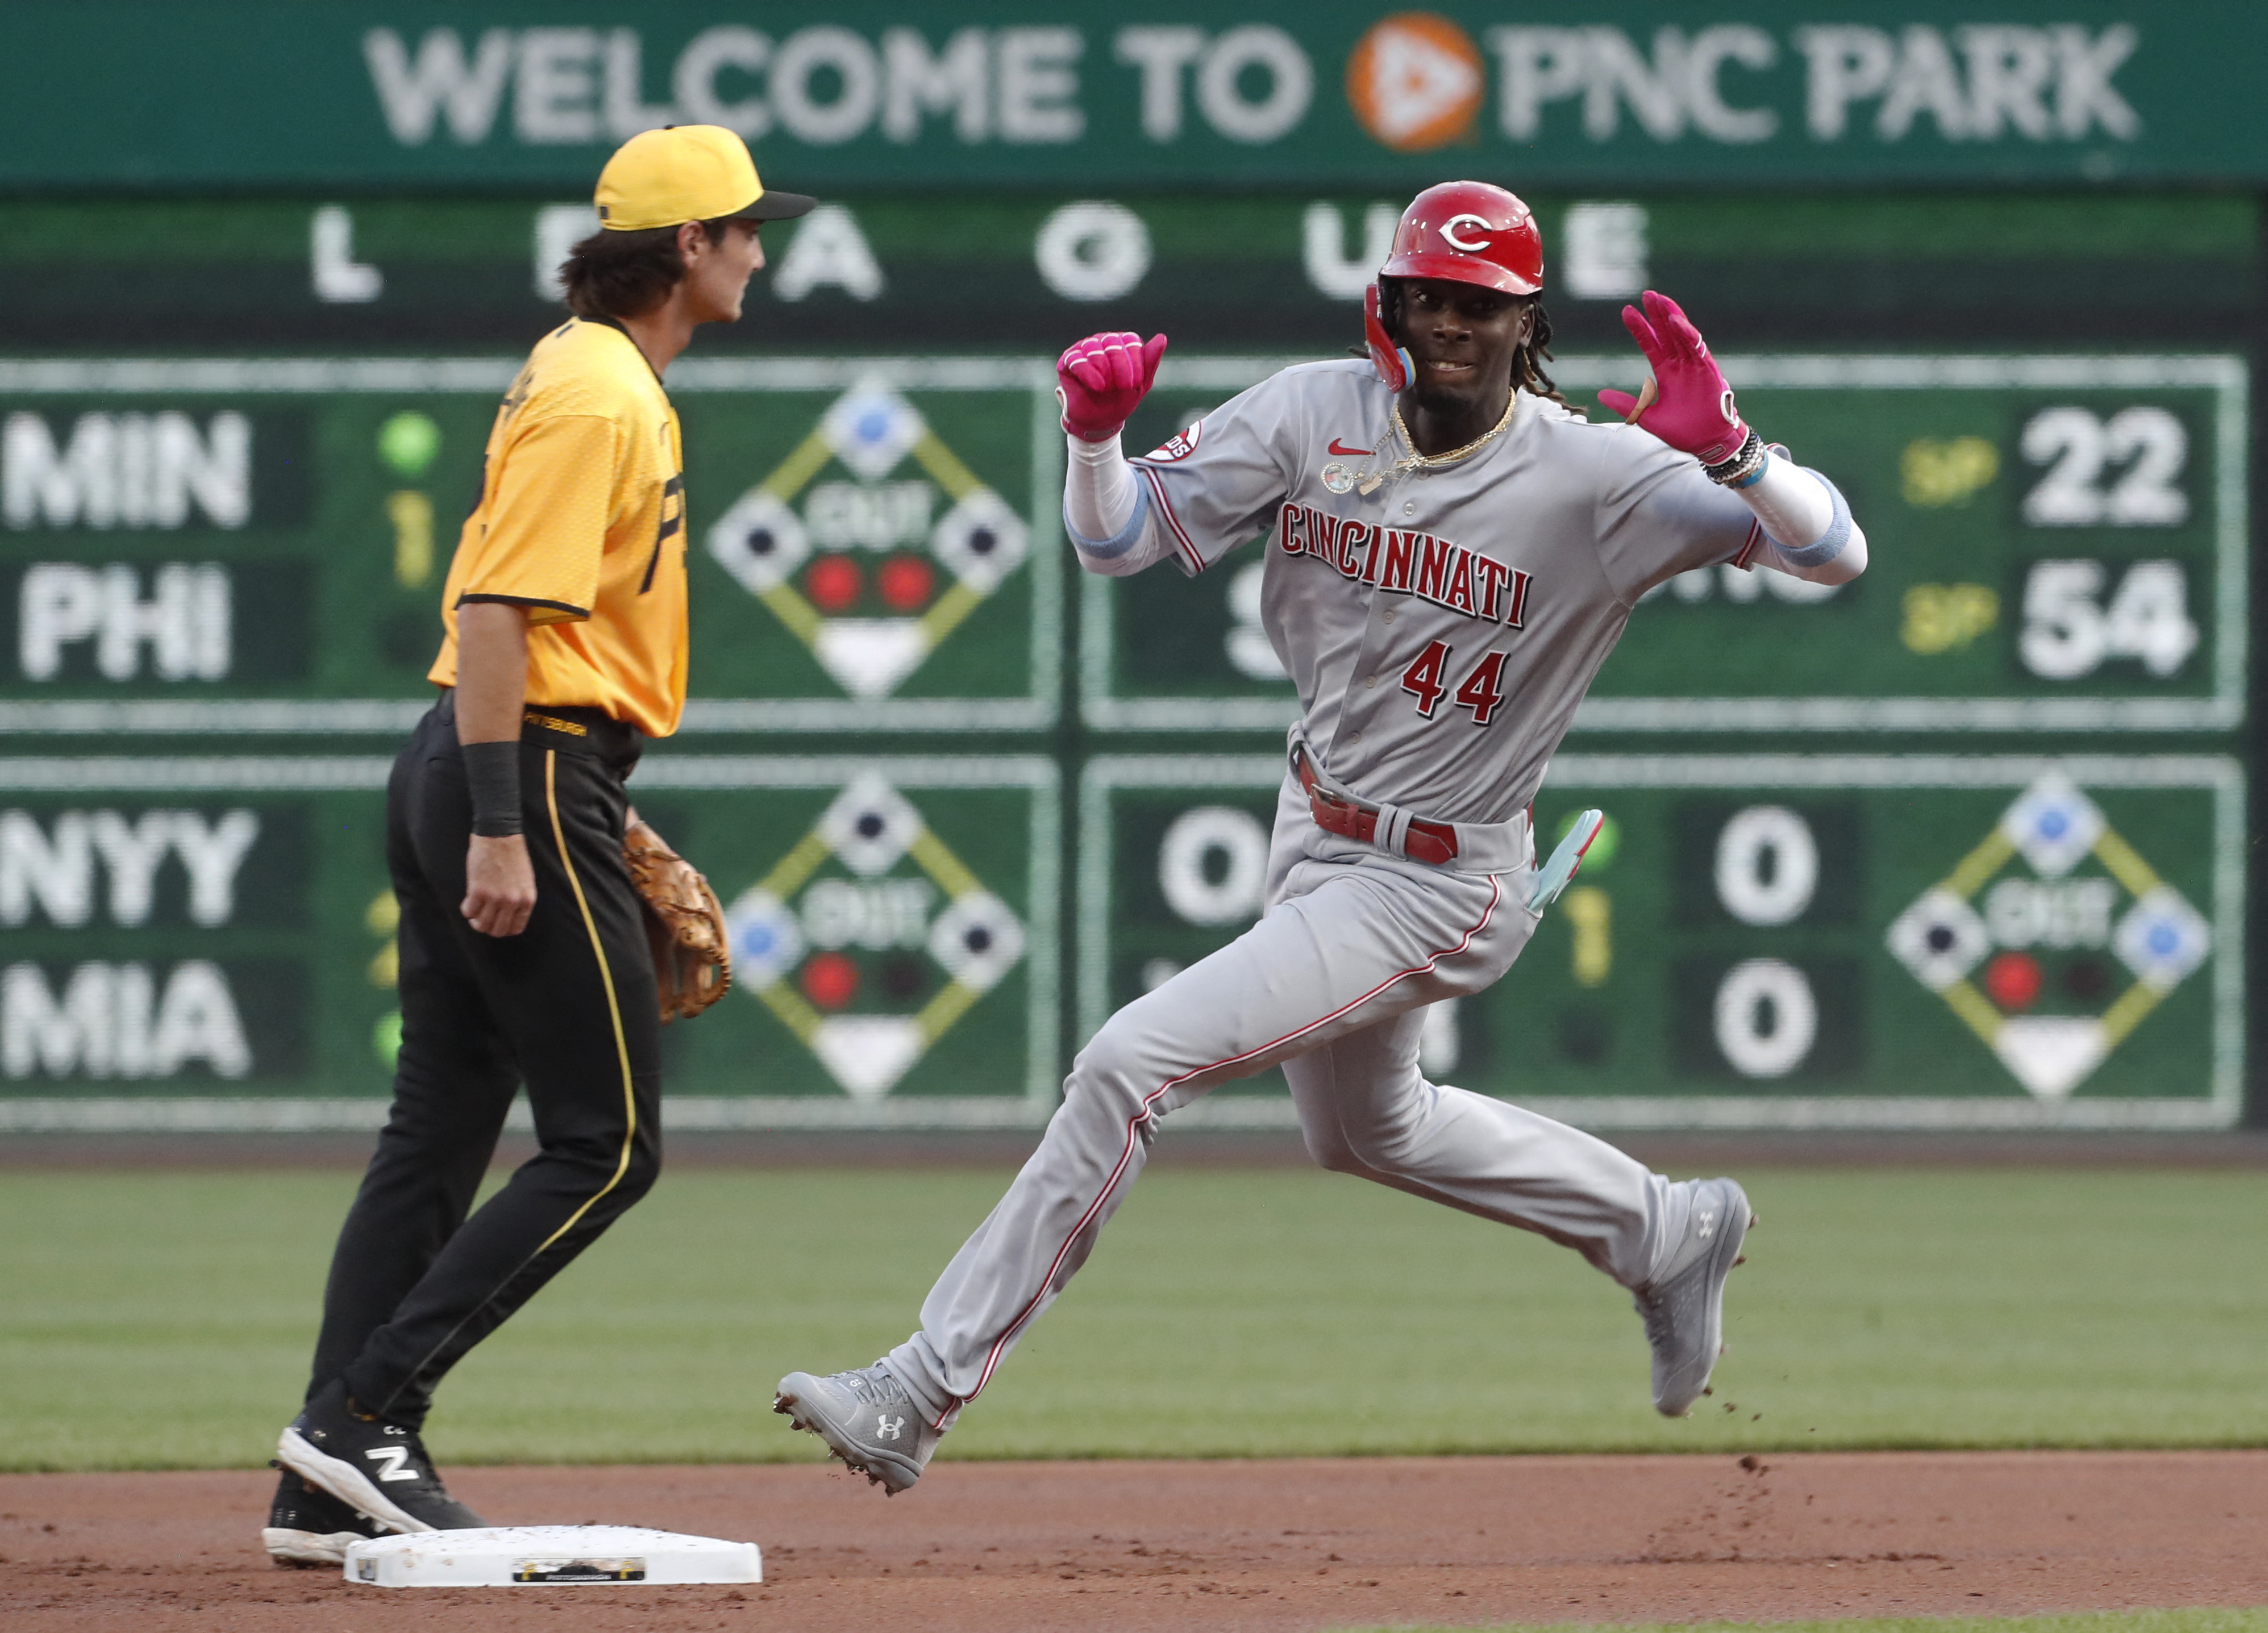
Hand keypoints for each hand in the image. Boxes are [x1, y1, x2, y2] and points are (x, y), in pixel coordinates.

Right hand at [462, 834, 535, 936]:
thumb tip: (508, 916)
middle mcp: (513, 902)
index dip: (504, 929)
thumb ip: (519, 899)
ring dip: (475, 920)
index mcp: (527, 899)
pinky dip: (467, 910)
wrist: (499, 836)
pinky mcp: (478, 891)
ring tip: (474, 910)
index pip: (516, 928)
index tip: (496, 923)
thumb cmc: (512, 855)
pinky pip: (469, 911)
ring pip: (482, 924)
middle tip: (481, 919)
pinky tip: (467, 901)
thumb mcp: (525, 880)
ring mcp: (495, 897)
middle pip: (498, 930)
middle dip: (488, 928)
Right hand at [1056, 331, 1167, 442]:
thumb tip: (1162, 337)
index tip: (1136, 382)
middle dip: (1120, 365)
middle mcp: (1102, 342)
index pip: (1130, 340)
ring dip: (1104, 368)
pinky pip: (1076, 359)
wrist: (1098, 423)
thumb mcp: (1140, 385)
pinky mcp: (1067, 361)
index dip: (1135, 360)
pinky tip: (1097, 386)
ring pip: (1093, 347)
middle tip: (1124, 386)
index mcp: (1121, 345)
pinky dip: (1088, 372)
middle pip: (1112, 341)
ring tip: (1107, 388)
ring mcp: (1084, 350)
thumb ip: (1150, 361)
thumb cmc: (1120, 402)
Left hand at [1597, 290, 1749, 464]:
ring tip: (1659, 300)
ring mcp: (1694, 365)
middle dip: (1656, 314)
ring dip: (1672, 316)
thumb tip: (1600, 394)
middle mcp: (1679, 364)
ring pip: (1682, 334)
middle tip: (1646, 294)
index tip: (1626, 312)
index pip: (1650, 344)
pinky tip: (1676, 321)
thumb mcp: (1646, 418)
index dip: (1639, 328)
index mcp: (1665, 372)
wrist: (1706, 444)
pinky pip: (1697, 348)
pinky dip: (1687, 334)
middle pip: (1666, 333)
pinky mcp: (1707, 370)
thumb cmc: (1682, 432)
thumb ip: (1627, 404)